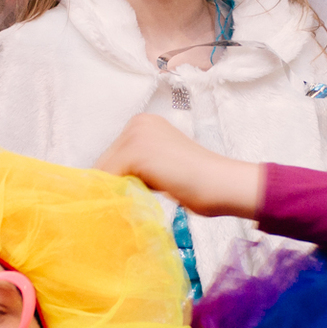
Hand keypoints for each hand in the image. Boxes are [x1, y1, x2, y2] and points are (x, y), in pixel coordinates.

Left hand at [93, 114, 264, 218]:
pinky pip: (109, 180)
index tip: (122, 198)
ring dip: (113, 191)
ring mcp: (136, 134)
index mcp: (145, 123)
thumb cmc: (199, 182)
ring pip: (105, 172)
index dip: (115, 180)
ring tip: (133, 204)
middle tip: (126, 205)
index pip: (114, 156)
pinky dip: (115, 196)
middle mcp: (138, 122)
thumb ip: (138, 169)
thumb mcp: (162, 166)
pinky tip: (131, 205)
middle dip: (112, 185)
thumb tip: (110, 186)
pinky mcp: (136, 151)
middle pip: (105, 162)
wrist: (221, 183)